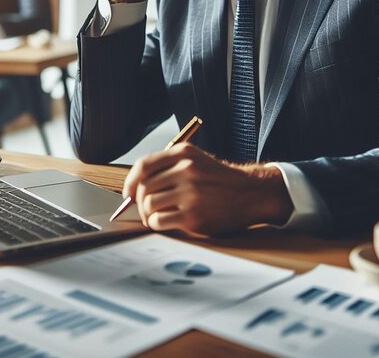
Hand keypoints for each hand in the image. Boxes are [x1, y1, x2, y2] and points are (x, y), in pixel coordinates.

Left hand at [123, 143, 293, 236]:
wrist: (249, 193)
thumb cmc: (217, 179)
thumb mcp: (195, 160)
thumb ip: (168, 167)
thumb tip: (135, 186)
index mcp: (183, 153)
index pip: (143, 165)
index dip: (130, 181)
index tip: (129, 193)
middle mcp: (186, 169)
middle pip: (144, 187)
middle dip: (139, 201)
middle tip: (144, 209)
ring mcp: (190, 193)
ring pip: (149, 204)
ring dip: (147, 214)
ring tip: (154, 217)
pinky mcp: (193, 216)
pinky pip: (159, 221)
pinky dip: (155, 224)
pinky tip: (163, 223)